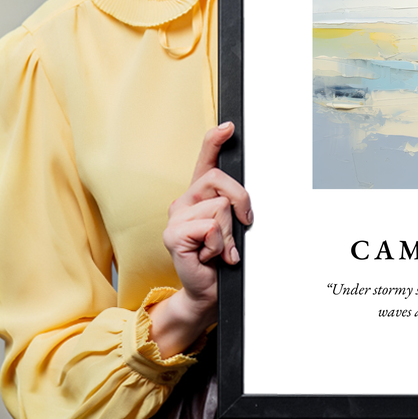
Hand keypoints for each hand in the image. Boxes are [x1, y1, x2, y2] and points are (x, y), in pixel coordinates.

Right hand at [148, 122, 252, 356]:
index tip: (229, 126)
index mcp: (199, 195)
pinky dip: (219, 245)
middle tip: (242, 226)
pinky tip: (210, 256)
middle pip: (220, 180)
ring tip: (220, 249)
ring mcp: (175, 217)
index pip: (205, 160)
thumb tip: (244, 199)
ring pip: (220, 207)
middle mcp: (184, 201)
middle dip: (241, 202)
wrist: (208, 291)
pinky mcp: (173, 235)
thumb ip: (234, 207)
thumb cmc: (221, 258)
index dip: (215, 140)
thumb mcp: (233, 227)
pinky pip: (210, 227)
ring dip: (229, 233)